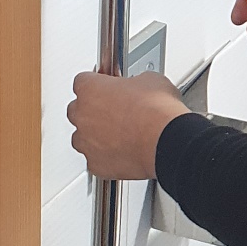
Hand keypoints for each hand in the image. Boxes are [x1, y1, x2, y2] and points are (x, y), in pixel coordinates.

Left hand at [67, 71, 189, 179]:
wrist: (167, 141)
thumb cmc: (157, 111)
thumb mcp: (149, 80)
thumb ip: (133, 83)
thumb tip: (139, 87)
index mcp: (89, 88)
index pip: (83, 82)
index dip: (99, 85)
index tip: (110, 89)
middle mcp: (81, 115)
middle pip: (78, 110)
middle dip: (94, 111)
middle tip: (118, 111)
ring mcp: (86, 141)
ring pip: (83, 138)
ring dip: (97, 136)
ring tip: (122, 134)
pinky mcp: (96, 164)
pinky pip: (96, 160)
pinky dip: (107, 157)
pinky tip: (125, 152)